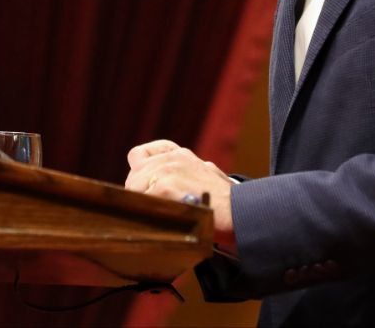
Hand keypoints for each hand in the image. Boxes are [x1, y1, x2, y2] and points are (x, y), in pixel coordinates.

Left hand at [125, 139, 236, 255]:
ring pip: (134, 187)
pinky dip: (147, 212)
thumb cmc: (228, 204)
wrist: (241, 212)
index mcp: (180, 155)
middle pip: (134, 174)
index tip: (144, 186)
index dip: (139, 171)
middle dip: (138, 193)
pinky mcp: (164, 185)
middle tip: (151, 211)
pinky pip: (141, 199)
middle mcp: (172, 158)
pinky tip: (161, 220)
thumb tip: (168, 190)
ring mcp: (167, 169)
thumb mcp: (208, 178)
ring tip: (159, 217)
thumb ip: (186, 176)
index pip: (141, 154)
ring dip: (142, 204)